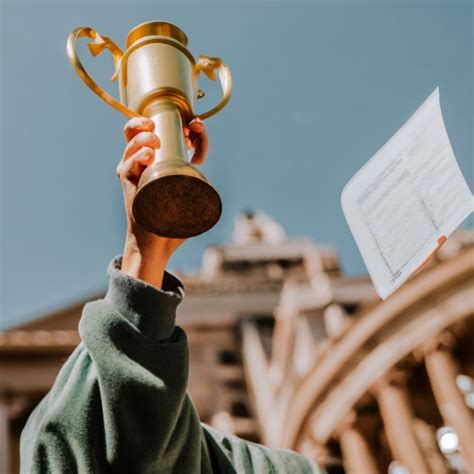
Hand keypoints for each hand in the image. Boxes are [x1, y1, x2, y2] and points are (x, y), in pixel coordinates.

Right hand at [117, 116, 208, 288]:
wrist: (156, 246)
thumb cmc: (172, 224)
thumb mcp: (192, 203)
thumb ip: (201, 193)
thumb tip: (214, 189)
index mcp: (158, 160)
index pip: (166, 130)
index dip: (183, 123)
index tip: (198, 127)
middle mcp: (142, 162)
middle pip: (140, 129)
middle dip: (157, 120)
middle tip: (178, 129)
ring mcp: (134, 172)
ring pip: (131, 142)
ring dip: (146, 135)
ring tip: (158, 141)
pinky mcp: (128, 187)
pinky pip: (126, 166)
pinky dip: (136, 156)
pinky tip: (149, 155)